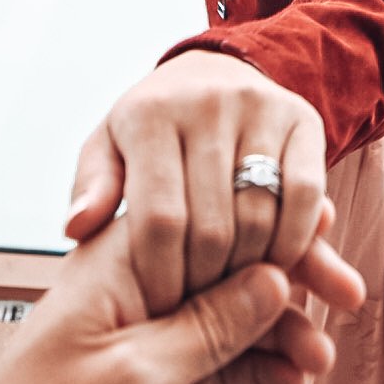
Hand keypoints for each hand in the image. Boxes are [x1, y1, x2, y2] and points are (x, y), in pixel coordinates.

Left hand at [0, 200, 363, 383]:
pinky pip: (221, 366)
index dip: (267, 225)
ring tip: (322, 362)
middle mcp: (137, 294)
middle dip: (289, 280)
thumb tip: (275, 278)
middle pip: (229, 266)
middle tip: (350, 297)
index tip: (325, 232)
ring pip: (233, 319)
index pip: (208, 220)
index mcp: (118, 267)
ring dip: (280, 335)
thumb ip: (207, 327)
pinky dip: (257, 373)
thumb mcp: (133, 380)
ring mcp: (149, 343)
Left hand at [63, 49, 351, 316]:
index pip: (160, 217)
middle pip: (213, 224)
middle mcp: (207, 103)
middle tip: (199, 312)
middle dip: (206, 283)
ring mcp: (260, 108)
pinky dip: (295, 240)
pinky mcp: (304, 121)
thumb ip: (92, 187)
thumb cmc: (152, 127)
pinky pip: (307, 195)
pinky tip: (277, 267)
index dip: (162, 275)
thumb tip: (76, 228)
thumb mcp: (109, 147)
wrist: (214, 72)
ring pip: (261, 214)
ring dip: (251, 271)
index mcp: (149, 114)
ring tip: (234, 297)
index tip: (159, 309)